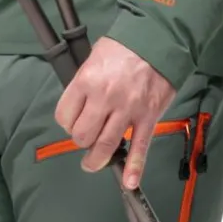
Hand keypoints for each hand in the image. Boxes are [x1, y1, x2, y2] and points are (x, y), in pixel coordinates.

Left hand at [54, 36, 174, 189]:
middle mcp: (104, 98)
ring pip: (106, 145)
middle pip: (82, 135)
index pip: (64, 116)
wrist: (159, 39)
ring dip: (96, 160)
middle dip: (81, 141)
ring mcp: (127, 109)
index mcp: (86, 81)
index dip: (66, 123)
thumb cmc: (124, 45)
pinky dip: (135, 167)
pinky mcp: (148, 117)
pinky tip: (129, 182)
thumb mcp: (94, 57)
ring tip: (93, 164)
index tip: (72, 122)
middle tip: (86, 138)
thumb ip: (84, 82)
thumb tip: (80, 104)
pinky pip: (140, 147)